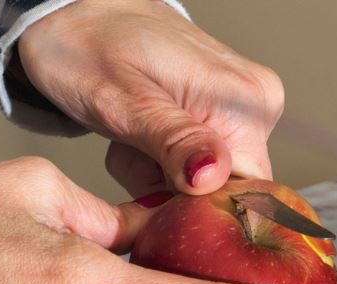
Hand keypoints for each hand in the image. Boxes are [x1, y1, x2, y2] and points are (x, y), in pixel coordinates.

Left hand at [18, 0, 284, 197]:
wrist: (78, 15)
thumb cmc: (89, 46)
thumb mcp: (122, 101)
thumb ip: (172, 142)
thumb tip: (211, 177)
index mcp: (245, 102)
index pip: (247, 195)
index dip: (199, 211)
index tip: (154, 198)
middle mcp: (257, 108)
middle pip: (227, 196)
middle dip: (174, 193)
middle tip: (134, 155)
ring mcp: (243, 114)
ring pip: (208, 189)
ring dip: (161, 181)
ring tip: (133, 141)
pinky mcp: (226, 120)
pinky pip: (199, 172)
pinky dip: (163, 168)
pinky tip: (142, 140)